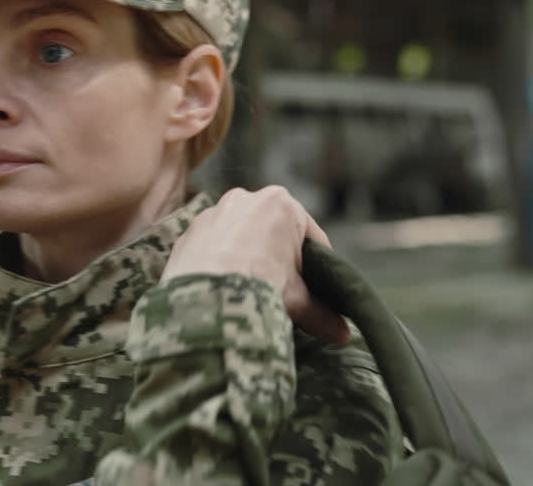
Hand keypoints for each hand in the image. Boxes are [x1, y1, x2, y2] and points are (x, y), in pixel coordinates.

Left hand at [160, 186, 348, 344]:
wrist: (205, 296)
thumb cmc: (258, 286)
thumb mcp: (297, 299)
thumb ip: (322, 313)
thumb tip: (343, 334)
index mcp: (281, 203)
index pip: (312, 236)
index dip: (320, 265)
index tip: (321, 288)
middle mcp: (245, 198)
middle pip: (274, 233)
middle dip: (281, 259)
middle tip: (285, 290)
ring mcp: (213, 213)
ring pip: (240, 237)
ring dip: (248, 258)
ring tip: (252, 290)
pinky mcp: (189, 233)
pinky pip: (213, 247)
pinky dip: (220, 262)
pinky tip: (223, 287)